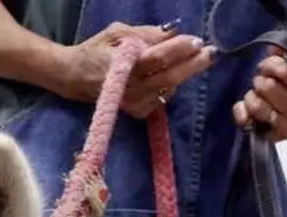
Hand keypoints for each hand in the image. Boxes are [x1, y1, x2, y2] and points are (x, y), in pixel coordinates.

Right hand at [60, 23, 214, 117]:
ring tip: (192, 59)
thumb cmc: (97, 51)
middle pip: (168, 78)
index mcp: (124, 65)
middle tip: (211, 53)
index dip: (179, 50)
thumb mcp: (117, 33)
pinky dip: (168, 86)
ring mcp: (134, 104)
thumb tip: (172, 33)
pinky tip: (167, 76)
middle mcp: (131, 88)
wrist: (76, 78)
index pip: (158, 58)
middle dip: (192, 65)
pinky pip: (161, 99)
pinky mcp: (137, 113)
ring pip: (168, 89)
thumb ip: (145, 34)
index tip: (197, 40)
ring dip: (183, 74)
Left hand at [233, 50, 286, 140]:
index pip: (284, 71)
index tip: (268, 64)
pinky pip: (247, 121)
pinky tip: (243, 105)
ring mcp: (286, 127)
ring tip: (255, 93)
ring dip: (251, 95)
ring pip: (256, 105)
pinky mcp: (272, 138)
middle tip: (261, 78)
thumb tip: (272, 47)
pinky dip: (242, 111)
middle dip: (260, 78)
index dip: (272, 64)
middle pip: (268, 87)